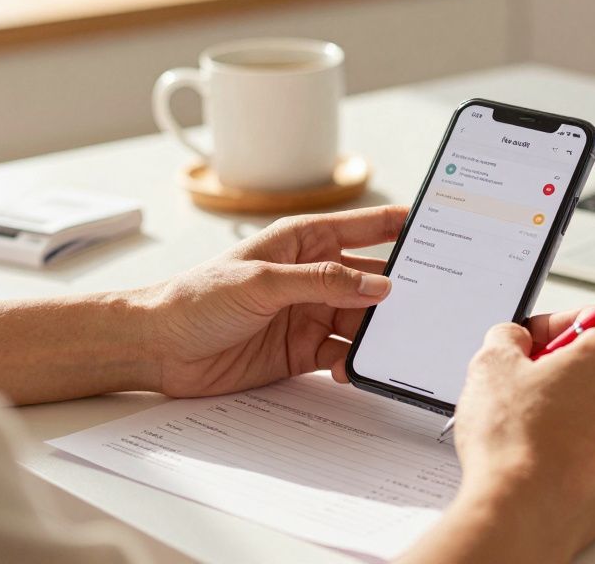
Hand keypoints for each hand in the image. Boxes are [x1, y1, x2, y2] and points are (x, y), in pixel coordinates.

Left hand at [132, 205, 407, 397]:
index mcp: (302, 242)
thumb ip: (322, 282)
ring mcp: (307, 313)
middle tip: (427, 301)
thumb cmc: (196, 298)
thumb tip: (377, 284)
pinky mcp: (301, 350)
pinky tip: (350, 368)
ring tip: (393, 343)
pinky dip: (352, 361)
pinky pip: (342, 352)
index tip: (435, 226)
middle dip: (398, 289)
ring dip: (376, 331)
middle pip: (369, 279)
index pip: (361, 228)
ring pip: (361, 319)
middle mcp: (311, 276)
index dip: (398, 226)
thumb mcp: (261, 282)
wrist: (159, 347)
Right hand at [402, 312, 594, 562]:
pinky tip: (543, 452)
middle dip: (563, 367)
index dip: (552, 325)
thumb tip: (513, 340)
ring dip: (571, 407)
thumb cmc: (514, 442)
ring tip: (529, 424)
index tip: (531, 340)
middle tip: (524, 382)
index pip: (592, 318)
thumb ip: (508, 336)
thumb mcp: (492, 362)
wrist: (522, 512)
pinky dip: (579, 445)